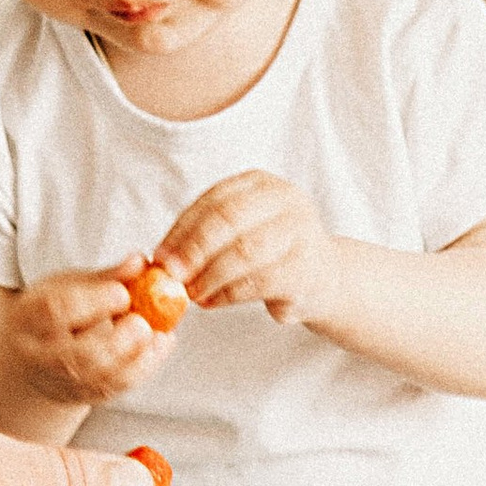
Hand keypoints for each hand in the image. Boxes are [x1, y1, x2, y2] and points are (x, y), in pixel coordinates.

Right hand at [3, 266, 156, 408]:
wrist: (34, 359)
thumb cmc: (53, 314)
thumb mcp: (67, 286)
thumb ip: (105, 277)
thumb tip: (140, 262)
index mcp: (28, 318)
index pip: (56, 312)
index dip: (93, 302)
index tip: (122, 292)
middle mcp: (38, 356)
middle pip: (76, 356)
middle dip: (117, 341)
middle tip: (143, 323)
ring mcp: (58, 382)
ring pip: (99, 378)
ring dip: (136, 357)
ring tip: (160, 335)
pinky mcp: (81, 397)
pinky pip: (115, 388)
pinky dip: (143, 368)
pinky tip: (160, 346)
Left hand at [160, 172, 340, 326]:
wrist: (325, 279)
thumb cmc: (273, 253)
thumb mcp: (241, 231)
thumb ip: (206, 236)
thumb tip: (161, 258)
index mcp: (262, 184)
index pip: (214, 200)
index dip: (182, 228)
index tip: (159, 255)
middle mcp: (286, 200)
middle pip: (229, 219)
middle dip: (193, 249)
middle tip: (170, 274)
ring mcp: (301, 232)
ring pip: (244, 251)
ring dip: (210, 275)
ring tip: (191, 293)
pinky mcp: (307, 270)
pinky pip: (259, 282)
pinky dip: (229, 294)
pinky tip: (212, 302)